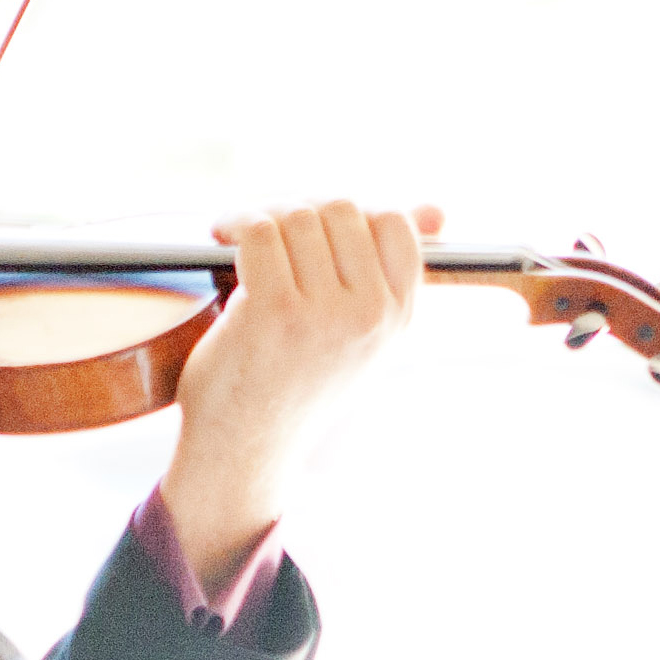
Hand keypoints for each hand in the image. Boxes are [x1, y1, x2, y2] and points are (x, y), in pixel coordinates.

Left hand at [160, 199, 443, 585]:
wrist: (242, 449)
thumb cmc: (291, 386)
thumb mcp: (355, 333)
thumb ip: (387, 270)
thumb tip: (438, 209)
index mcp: (398, 316)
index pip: (394, 223)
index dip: (346, 212)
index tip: (307, 229)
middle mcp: (371, 314)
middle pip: (338, 209)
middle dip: (293, 209)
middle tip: (260, 229)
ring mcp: (326, 314)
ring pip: (296, 217)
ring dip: (258, 217)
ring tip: (237, 237)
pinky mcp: (276, 312)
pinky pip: (260, 232)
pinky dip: (235, 225)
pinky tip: (221, 238)